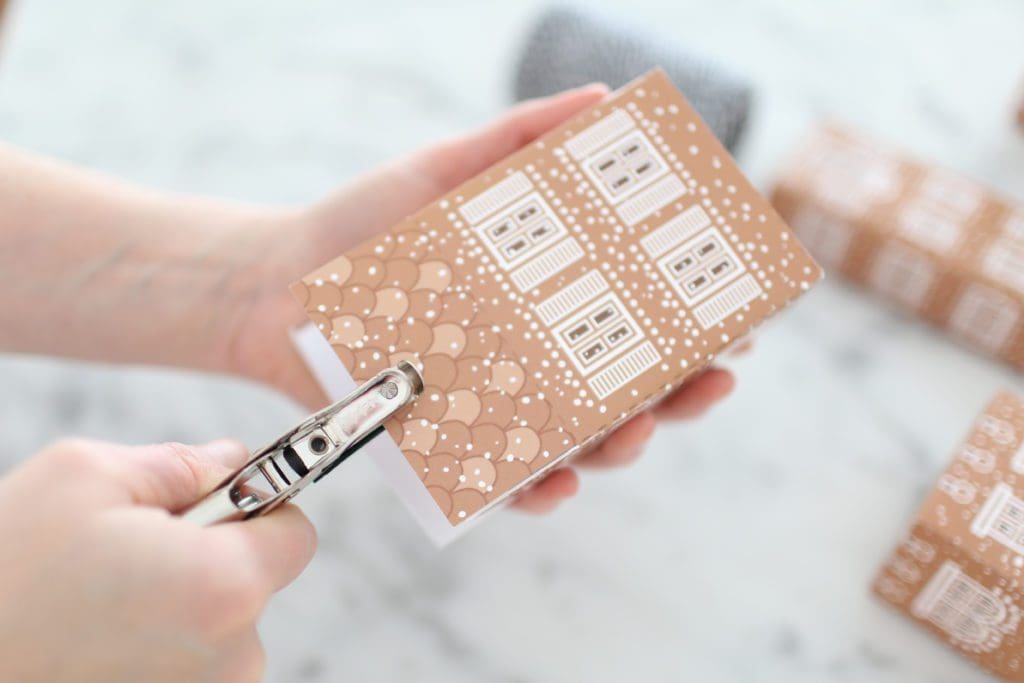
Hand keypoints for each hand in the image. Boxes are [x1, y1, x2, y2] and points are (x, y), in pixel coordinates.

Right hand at [0, 439, 315, 682]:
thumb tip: (230, 461)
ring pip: (220, 626)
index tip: (220, 500)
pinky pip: (189, 664)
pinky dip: (157, 645)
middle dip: (211, 553)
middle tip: (134, 549)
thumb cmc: (1, 581)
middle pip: (256, 582)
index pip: (297, 535)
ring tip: (102, 600)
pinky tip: (98, 638)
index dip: (261, 508)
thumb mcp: (82, 478)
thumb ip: (181, 462)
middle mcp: (231, 657)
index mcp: (224, 586)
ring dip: (180, 602)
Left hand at [217, 85, 736, 512]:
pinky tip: (555, 483)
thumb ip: (520, 140)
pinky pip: (502, 482)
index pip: (637, 319)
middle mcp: (534, 359)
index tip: (736, 321)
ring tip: (637, 429)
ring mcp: (496, 405)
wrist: (279, 281)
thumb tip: (604, 98)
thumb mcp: (446, 172)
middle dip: (680, 394)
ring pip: (578, 443)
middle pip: (627, 389)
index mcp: (546, 301)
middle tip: (712, 382)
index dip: (691, 326)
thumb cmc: (364, 229)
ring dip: (621, 445)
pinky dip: (534, 490)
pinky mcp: (449, 444)